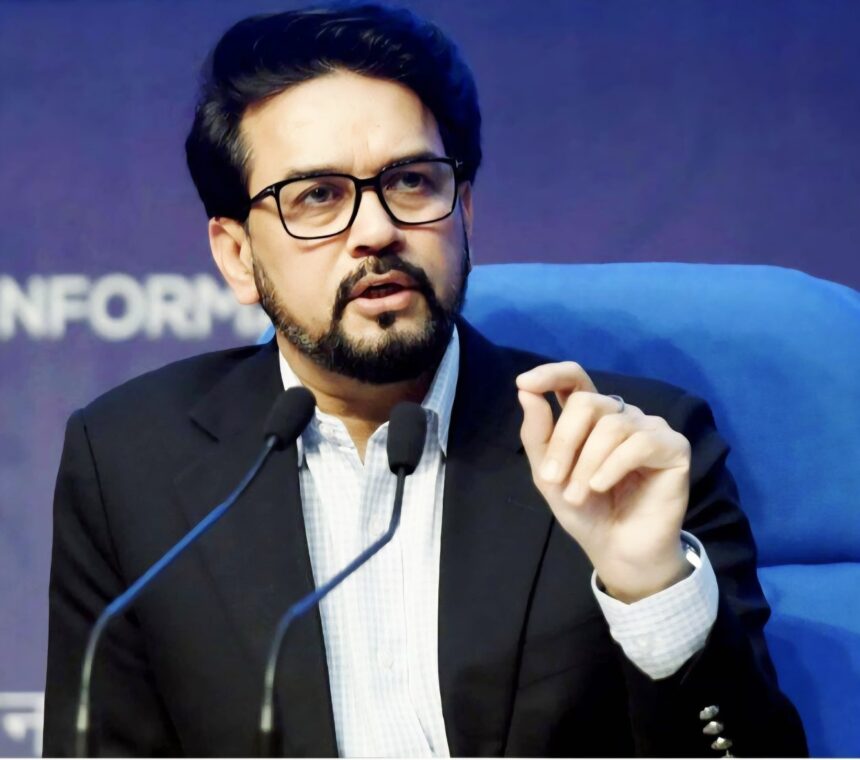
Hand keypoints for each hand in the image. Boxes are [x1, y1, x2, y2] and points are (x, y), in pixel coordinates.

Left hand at [517, 362, 691, 602]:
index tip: (524, 382)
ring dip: (586, 464)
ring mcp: (650, 428)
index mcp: (591, 416)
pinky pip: (639, 443)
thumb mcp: (548, 474)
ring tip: (577, 495)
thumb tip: (525, 390)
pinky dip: (612, 466)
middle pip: (587, 402)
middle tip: (552, 478)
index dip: (551, 373)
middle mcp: (622, 415)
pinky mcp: (674, 448)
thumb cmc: (585, 510)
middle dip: (564, 441)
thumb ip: (537, 433)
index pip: (575, 378)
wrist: (615, 548)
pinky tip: (600, 486)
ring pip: (611, 425)